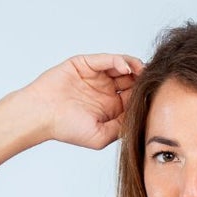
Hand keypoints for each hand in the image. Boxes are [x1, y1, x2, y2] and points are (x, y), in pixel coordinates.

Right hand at [19, 53, 144, 150]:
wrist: (42, 114)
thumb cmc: (67, 128)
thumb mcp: (101, 136)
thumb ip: (121, 128)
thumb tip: (140, 118)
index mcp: (111, 109)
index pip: (133, 99)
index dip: (144, 96)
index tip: (155, 96)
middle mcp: (105, 92)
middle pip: (131, 81)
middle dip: (142, 79)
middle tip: (152, 79)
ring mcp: (96, 77)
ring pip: (122, 67)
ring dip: (134, 67)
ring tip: (142, 71)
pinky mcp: (87, 64)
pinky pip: (107, 60)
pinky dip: (118, 61)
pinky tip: (125, 68)